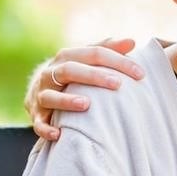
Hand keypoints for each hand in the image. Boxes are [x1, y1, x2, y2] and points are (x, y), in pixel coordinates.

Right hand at [25, 38, 143, 139]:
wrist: (40, 87)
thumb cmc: (75, 71)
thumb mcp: (89, 58)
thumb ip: (109, 49)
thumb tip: (132, 41)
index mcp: (67, 56)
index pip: (94, 53)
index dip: (118, 61)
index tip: (141, 73)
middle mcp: (51, 73)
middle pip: (70, 70)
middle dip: (94, 76)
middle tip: (118, 84)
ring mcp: (41, 94)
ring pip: (50, 96)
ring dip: (66, 101)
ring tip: (86, 104)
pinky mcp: (36, 114)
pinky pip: (37, 123)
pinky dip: (46, 128)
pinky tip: (59, 134)